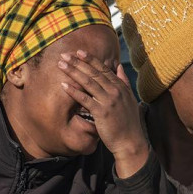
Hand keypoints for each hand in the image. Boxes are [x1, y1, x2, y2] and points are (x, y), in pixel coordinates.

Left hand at [58, 51, 148, 177]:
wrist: (130, 141)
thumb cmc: (128, 122)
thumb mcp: (129, 99)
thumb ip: (124, 81)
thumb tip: (119, 67)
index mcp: (120, 87)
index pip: (103, 69)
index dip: (90, 59)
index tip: (79, 52)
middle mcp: (115, 91)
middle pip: (93, 73)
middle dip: (78, 62)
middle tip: (65, 55)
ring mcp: (108, 100)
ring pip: (88, 82)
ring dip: (73, 71)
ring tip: (61, 64)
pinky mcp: (101, 112)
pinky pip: (85, 99)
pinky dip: (74, 91)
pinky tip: (64, 85)